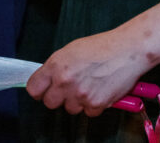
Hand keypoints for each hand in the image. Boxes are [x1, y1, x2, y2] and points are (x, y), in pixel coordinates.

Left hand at [26, 29, 150, 116]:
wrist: (126, 51)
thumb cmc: (100, 47)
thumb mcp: (70, 51)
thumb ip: (56, 67)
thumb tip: (46, 80)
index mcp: (56, 65)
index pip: (33, 88)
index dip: (38, 90)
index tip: (43, 91)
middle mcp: (65, 81)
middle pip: (49, 103)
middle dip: (57, 98)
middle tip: (68, 89)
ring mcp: (80, 94)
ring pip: (70, 109)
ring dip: (76, 102)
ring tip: (88, 86)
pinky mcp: (95, 104)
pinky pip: (88, 112)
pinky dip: (93, 105)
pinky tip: (99, 90)